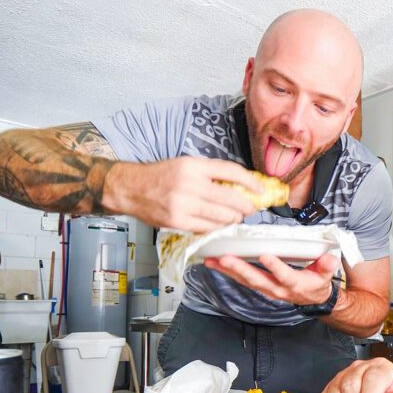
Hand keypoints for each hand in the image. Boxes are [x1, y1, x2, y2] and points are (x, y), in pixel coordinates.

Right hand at [103, 157, 262, 231]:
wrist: (131, 188)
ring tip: (236, 216)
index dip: (250, 182)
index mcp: (193, 166)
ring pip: (222, 216)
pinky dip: (218, 227)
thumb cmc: (161, 176)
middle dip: (246, 206)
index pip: (231, 172)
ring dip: (234, 218)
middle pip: (230, 198)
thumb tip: (240, 184)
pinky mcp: (178, 221)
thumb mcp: (186, 165)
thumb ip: (210, 173)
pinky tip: (221, 224)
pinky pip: (207, 227)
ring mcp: (183, 204)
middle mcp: (189, 184)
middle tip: (251, 208)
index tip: (260, 189)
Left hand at [204, 252, 339, 305]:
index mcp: (296, 284)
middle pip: (257, 280)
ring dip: (227, 271)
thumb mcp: (326, 275)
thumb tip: (329, 258)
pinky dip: (227, 272)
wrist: (312, 299)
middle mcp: (278, 289)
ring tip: (212, 260)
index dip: (276, 268)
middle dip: (240, 269)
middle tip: (225, 258)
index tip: (266, 256)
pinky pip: (241, 280)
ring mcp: (266, 289)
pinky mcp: (259, 286)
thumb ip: (327, 266)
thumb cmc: (316, 283)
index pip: (286, 276)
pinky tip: (215, 264)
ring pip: (245, 280)